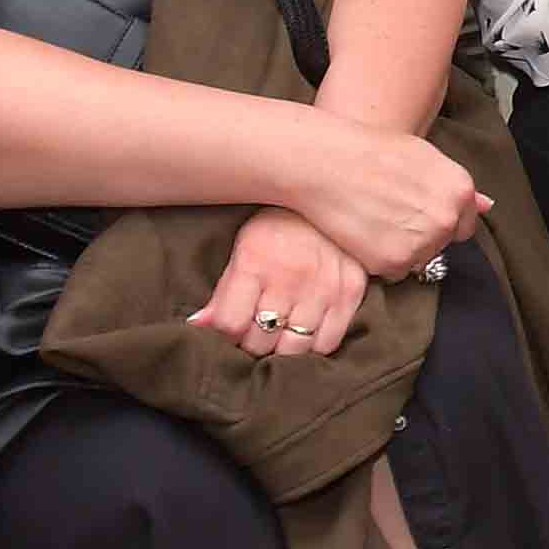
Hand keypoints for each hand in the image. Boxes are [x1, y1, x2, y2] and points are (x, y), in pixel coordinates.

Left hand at [196, 206, 371, 358]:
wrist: (330, 199)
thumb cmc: (278, 227)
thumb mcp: (243, 249)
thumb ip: (223, 292)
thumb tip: (198, 325)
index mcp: (255, 263)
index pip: (231, 323)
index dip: (225, 334)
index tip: (231, 330)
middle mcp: (289, 278)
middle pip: (261, 341)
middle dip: (252, 343)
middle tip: (254, 334)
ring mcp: (323, 288)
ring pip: (294, 348)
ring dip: (281, 349)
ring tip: (278, 336)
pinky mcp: (350, 293)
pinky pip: (328, 342)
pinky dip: (313, 346)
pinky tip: (305, 333)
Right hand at [284, 116, 488, 279]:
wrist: (326, 162)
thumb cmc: (370, 151)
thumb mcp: (423, 157)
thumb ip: (454, 186)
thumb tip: (487, 206)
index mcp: (460, 189)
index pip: (463, 225)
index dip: (438, 220)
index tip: (415, 214)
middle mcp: (447, 218)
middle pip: (440, 245)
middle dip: (420, 236)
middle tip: (387, 215)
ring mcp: (423, 243)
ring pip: (418, 260)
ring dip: (400, 250)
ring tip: (373, 221)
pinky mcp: (394, 262)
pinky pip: (393, 272)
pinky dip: (378, 261)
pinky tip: (363, 235)